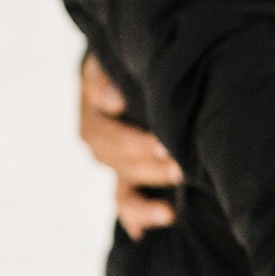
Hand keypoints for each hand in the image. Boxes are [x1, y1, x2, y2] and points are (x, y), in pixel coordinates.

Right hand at [79, 51, 181, 238]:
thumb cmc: (152, 53)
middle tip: (170, 148)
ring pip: (118, 170)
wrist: (152, 68)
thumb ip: (123, 65)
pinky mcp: (128, 172)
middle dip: (137, 147)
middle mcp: (100, 122)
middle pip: (107, 141)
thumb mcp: (135, 49)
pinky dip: (136, 214)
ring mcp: (113, 151)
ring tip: (179, 174)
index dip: (106, 96)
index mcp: (100, 85)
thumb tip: (112, 95)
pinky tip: (152, 226)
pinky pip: (125, 199)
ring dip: (145, 176)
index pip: (95, 93)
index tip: (120, 101)